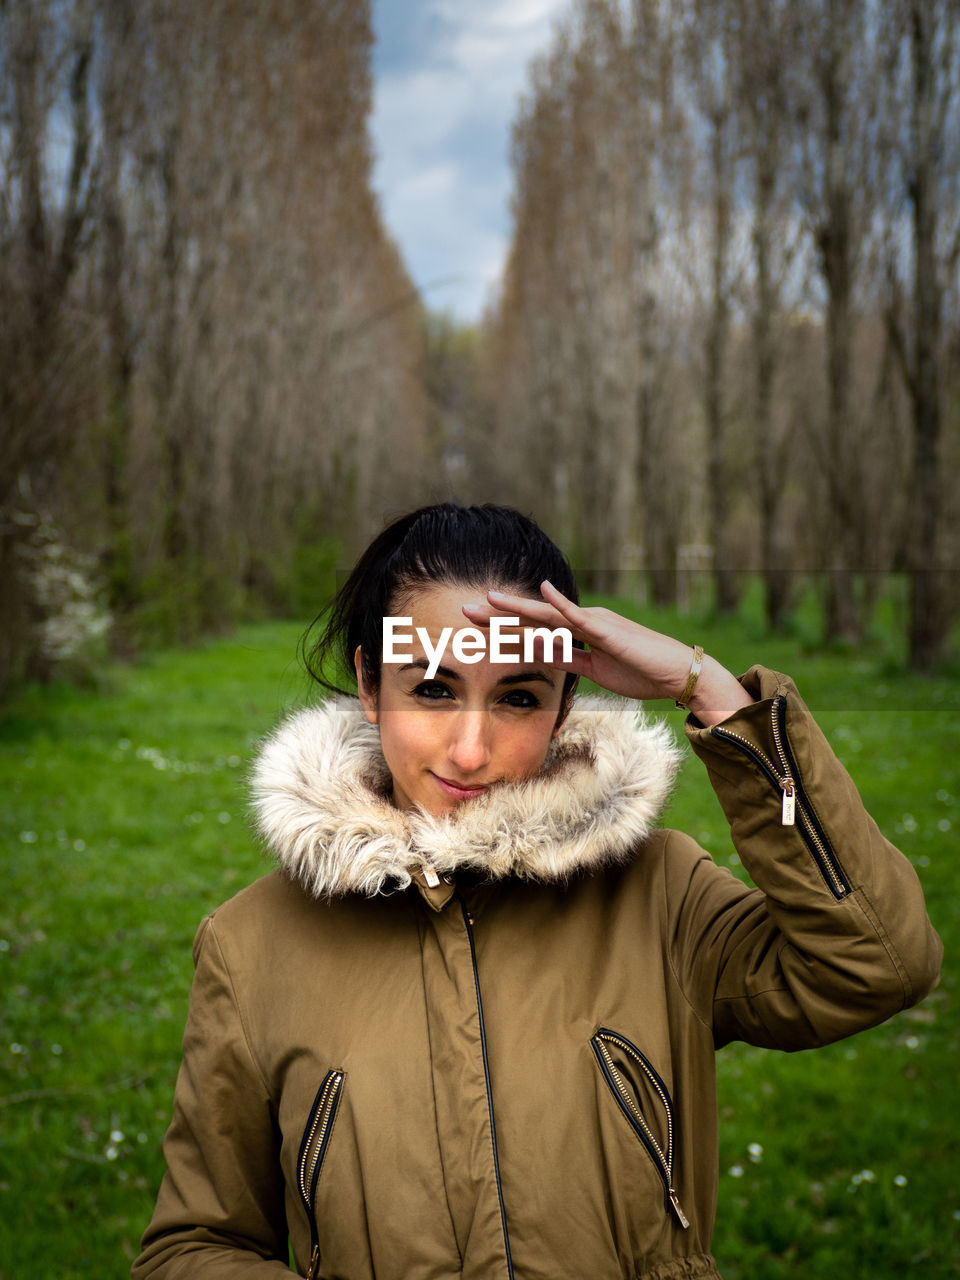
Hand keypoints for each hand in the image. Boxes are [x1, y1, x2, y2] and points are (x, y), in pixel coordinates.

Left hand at [460, 581, 753, 726]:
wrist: (676, 674)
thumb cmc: (639, 673)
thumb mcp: (595, 671)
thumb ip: (568, 660)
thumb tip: (539, 653)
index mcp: (578, 634)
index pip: (534, 631)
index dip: (503, 628)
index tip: (474, 627)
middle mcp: (583, 622)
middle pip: (533, 618)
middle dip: (498, 615)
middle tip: (464, 609)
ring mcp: (595, 623)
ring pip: (548, 615)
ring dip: (518, 608)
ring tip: (489, 600)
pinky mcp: (608, 631)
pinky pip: (580, 618)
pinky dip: (561, 604)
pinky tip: (543, 592)